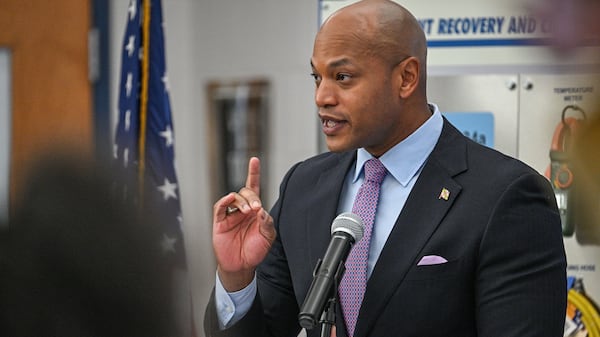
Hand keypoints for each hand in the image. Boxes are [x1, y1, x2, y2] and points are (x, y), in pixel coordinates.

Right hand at [212, 157, 274, 290]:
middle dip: (252, 196)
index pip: (254, 188)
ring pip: (234, 197)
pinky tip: (230, 199)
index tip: (254, 160)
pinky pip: (220, 207)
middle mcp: (242, 210)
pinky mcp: (220, 222)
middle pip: (246, 191)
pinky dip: (225, 200)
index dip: (254, 173)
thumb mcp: (268, 237)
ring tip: (248, 212)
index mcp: (255, 210)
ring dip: (242, 201)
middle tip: (256, 208)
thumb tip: (262, 211)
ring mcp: (231, 215)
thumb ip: (267, 223)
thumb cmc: (255, 251)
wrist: (242, 266)